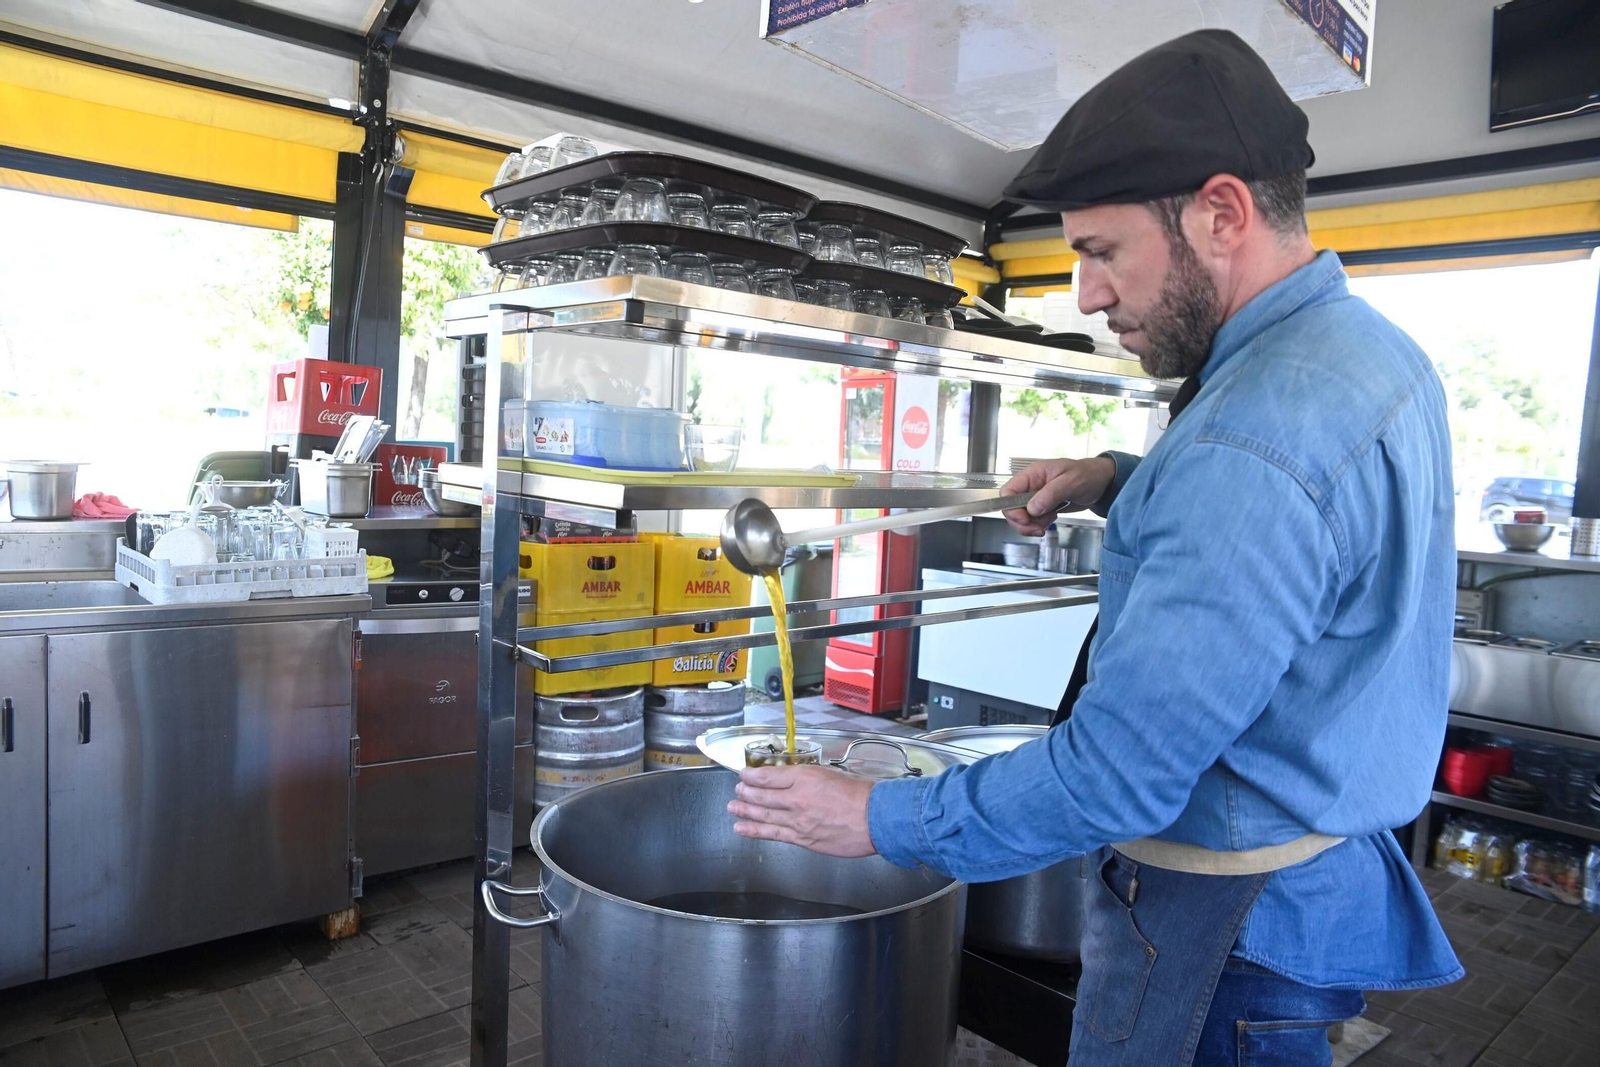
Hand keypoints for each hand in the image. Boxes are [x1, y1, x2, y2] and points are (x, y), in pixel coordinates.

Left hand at [728, 765, 877, 857]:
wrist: (876, 818)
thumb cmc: (863, 795)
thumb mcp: (835, 773)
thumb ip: (813, 778)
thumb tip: (801, 780)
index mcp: (805, 777)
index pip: (769, 776)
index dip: (753, 775)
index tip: (745, 774)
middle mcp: (797, 798)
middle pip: (762, 795)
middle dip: (746, 792)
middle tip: (738, 790)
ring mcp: (797, 821)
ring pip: (764, 814)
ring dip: (745, 810)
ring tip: (732, 807)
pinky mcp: (803, 839)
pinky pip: (772, 834)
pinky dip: (754, 830)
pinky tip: (742, 828)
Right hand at [1001, 456, 1115, 535]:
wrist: (1101, 484)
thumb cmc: (1088, 475)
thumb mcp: (1072, 482)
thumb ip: (1051, 494)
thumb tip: (1032, 508)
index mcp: (1033, 474)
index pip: (1008, 491)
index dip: (1011, 508)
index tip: (1025, 519)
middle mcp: (1030, 486)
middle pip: (1011, 508)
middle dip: (1022, 522)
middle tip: (1038, 528)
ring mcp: (1036, 498)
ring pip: (1020, 517)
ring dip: (1032, 525)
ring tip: (1050, 521)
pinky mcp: (1042, 508)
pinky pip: (1031, 520)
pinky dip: (1038, 525)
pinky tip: (1052, 520)